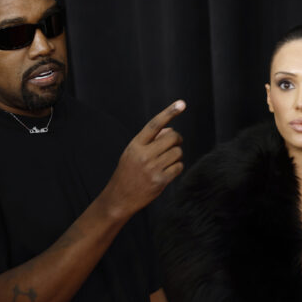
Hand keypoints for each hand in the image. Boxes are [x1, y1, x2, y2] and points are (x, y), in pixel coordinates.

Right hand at [102, 100, 185, 217]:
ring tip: (167, 161)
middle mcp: (144, 155)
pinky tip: (168, 171)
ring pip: (178, 152)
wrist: (119, 197)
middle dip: (177, 140)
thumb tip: (171, 130)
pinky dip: (177, 167)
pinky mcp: (160, 181)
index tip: (181, 103)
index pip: (155, 124)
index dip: (169, 112)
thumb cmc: (127, 172)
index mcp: (135, 145)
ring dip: (177, 155)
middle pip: (172, 138)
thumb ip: (150, 140)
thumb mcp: (133, 153)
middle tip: (175, 144)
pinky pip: (178, 167)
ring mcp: (152, 168)